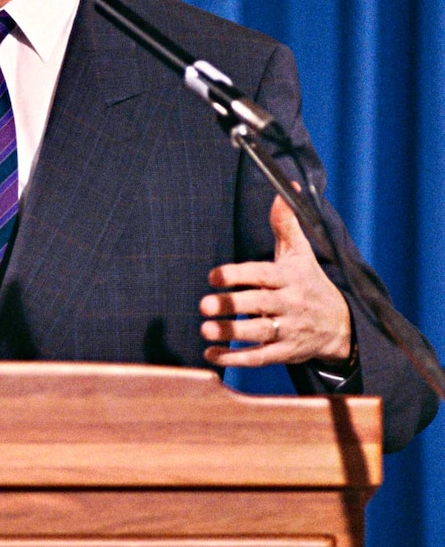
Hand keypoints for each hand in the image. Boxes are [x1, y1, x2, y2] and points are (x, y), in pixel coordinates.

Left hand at [199, 194, 351, 367]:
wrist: (343, 325)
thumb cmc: (309, 283)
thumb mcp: (301, 253)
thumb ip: (286, 223)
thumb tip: (284, 186)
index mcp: (291, 278)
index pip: (264, 275)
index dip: (239, 275)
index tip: (214, 276)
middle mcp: (290, 304)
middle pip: (260, 304)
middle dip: (232, 305)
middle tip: (204, 304)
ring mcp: (289, 330)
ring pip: (259, 333)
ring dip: (231, 333)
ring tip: (205, 330)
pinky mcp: (285, 353)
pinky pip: (260, 358)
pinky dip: (235, 359)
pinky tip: (211, 355)